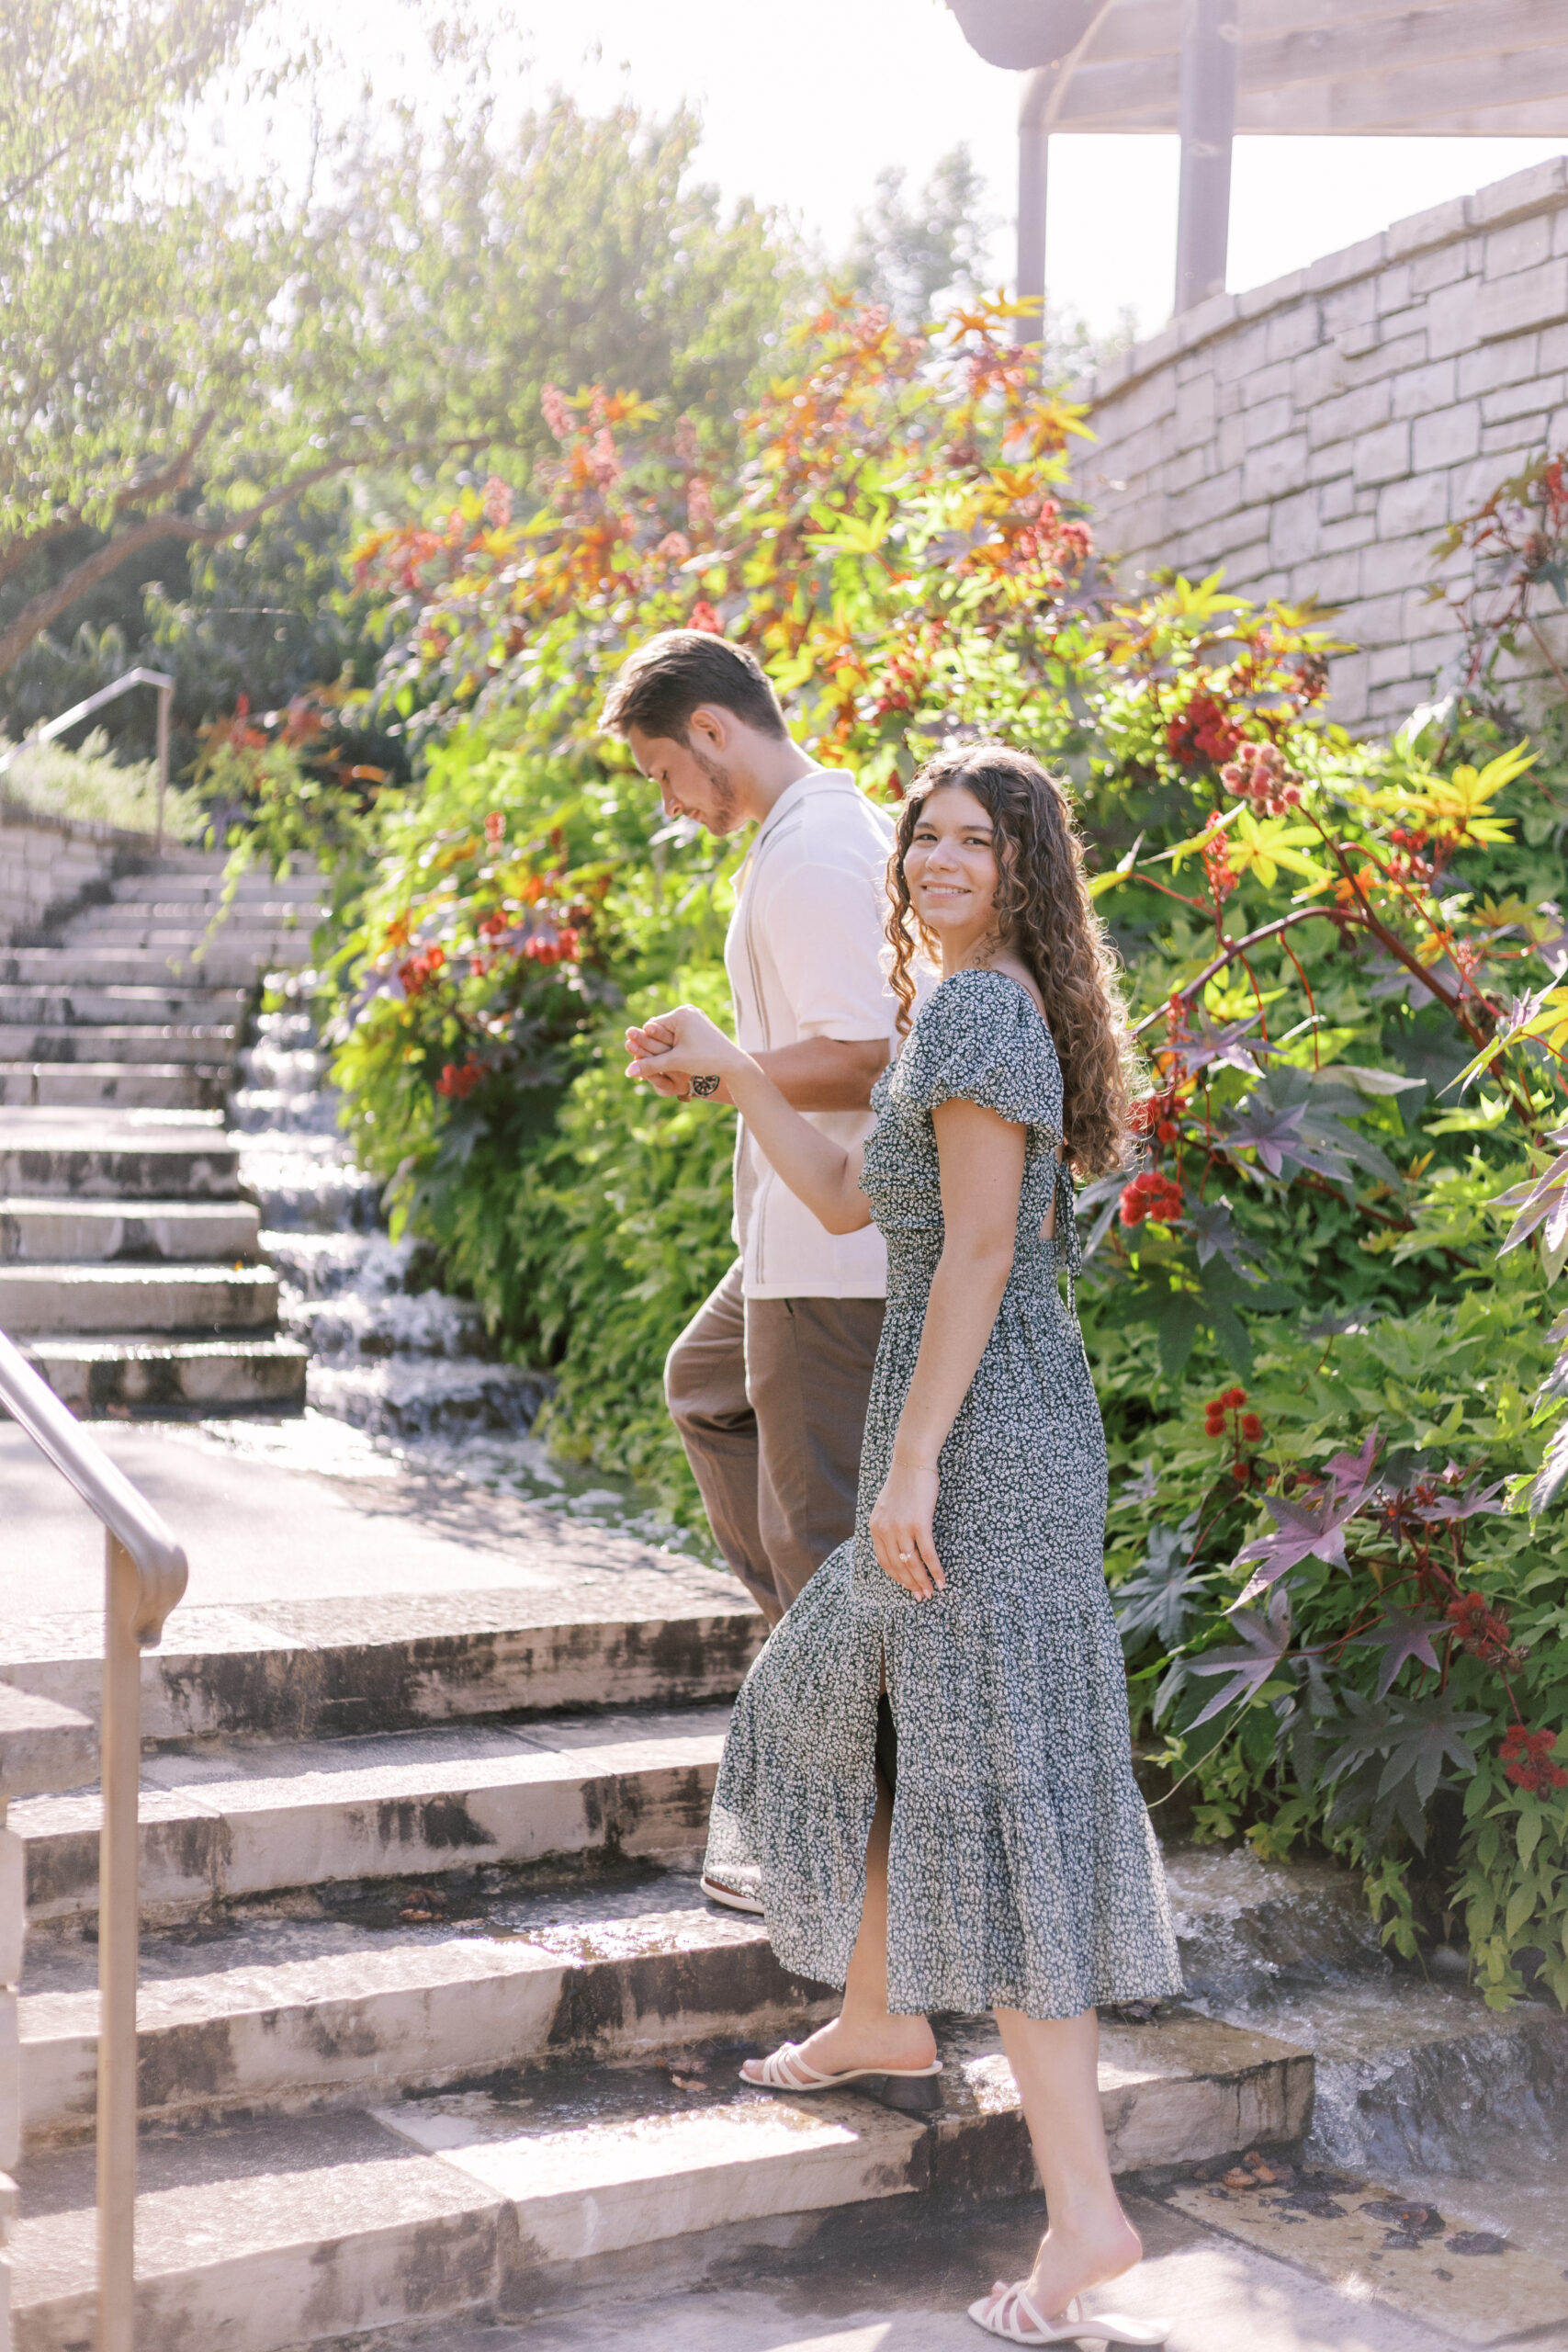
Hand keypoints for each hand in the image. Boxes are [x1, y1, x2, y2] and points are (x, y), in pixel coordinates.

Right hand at [625, 1005, 745, 1090]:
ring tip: (660, 1062)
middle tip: (646, 1061)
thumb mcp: (674, 1062)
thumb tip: (627, 1072)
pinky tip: (674, 1057)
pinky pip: (681, 1033)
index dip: (645, 1044)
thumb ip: (649, 1066)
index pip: (651, 1028)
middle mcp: (687, 1010)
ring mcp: (695, 1015)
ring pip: (670, 1032)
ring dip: (665, 1045)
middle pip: (660, 1029)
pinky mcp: (701, 1023)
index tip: (640, 1059)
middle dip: (654, 1045)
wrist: (733, 1063)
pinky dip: (676, 1044)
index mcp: (680, 1013)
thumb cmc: (705, 1060)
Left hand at [868, 1460, 944, 1597]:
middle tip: (921, 1596)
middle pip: (897, 1566)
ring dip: (922, 1581)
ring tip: (931, 1592)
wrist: (912, 1462)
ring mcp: (901, 1528)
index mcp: (875, 1527)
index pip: (884, 1561)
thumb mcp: (887, 1506)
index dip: (896, 1577)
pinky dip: (935, 1569)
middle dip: (910, 1584)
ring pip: (912, 1563)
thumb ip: (887, 1525)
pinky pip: (927, 1553)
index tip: (907, 1587)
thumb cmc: (904, 1483)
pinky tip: (942, 1579)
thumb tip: (896, 1544)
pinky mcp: (919, 1524)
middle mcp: (885, 1530)